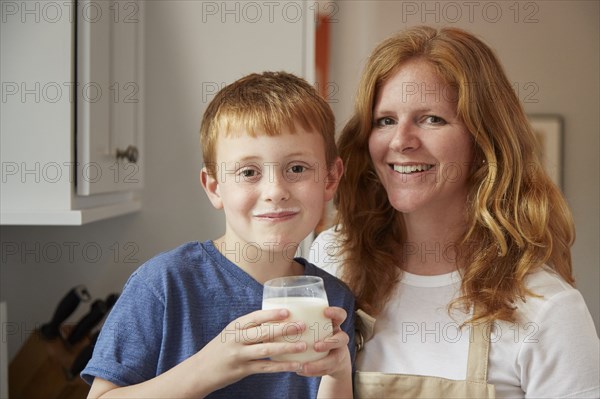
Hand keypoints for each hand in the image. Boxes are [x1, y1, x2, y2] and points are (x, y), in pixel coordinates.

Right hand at [194, 308, 308, 393]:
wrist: (198, 371)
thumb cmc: (218, 350)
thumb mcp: (229, 334)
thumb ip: (248, 329)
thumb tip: (274, 321)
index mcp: (234, 327)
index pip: (255, 317)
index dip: (272, 314)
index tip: (288, 311)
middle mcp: (236, 339)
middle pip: (264, 332)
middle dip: (285, 329)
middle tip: (302, 326)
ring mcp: (239, 355)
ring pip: (266, 350)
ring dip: (286, 347)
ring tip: (303, 345)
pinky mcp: (242, 370)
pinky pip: (266, 367)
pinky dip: (282, 366)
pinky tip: (295, 365)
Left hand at [297, 306, 350, 377]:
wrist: (331, 358)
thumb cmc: (316, 335)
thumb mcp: (314, 326)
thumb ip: (301, 321)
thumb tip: (275, 314)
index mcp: (334, 325)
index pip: (341, 315)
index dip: (335, 313)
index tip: (325, 312)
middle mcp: (339, 338)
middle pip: (342, 338)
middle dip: (329, 343)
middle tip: (316, 346)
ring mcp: (339, 353)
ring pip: (334, 359)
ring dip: (320, 363)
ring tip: (304, 366)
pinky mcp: (334, 366)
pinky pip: (325, 371)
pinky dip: (313, 372)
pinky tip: (300, 371)